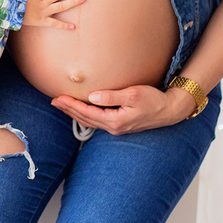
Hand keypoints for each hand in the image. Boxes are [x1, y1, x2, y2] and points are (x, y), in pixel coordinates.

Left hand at [49, 84, 197, 134]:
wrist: (169, 110)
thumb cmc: (153, 100)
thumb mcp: (133, 95)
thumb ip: (112, 96)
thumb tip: (92, 96)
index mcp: (115, 121)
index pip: (87, 113)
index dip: (71, 105)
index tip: (58, 98)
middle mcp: (114, 127)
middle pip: (85, 119)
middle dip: (68, 110)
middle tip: (54, 101)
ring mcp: (116, 127)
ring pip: (90, 121)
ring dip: (75, 113)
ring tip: (62, 105)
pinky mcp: (119, 124)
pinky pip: (97, 121)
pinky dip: (85, 115)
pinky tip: (80, 111)